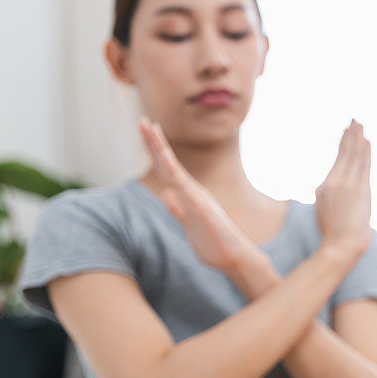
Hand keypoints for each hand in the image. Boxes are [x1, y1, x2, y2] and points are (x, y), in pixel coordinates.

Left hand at [139, 117, 258, 272]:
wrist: (234, 257)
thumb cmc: (214, 244)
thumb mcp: (189, 224)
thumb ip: (178, 209)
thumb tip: (166, 195)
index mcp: (189, 194)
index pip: (167, 169)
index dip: (155, 151)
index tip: (145, 132)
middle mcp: (193, 190)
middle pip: (168, 162)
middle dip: (154, 142)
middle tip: (142, 121)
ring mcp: (196, 196)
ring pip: (172, 168)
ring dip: (159, 148)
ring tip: (149, 128)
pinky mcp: (200, 205)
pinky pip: (183, 184)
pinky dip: (171, 169)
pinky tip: (162, 157)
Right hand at [315, 119, 372, 258]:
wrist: (340, 245)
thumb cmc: (332, 234)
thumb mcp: (323, 211)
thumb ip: (325, 195)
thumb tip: (323, 188)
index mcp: (324, 186)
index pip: (337, 159)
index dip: (343, 144)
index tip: (346, 132)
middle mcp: (335, 182)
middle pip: (345, 153)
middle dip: (350, 135)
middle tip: (354, 120)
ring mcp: (348, 185)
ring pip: (354, 156)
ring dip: (358, 138)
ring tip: (360, 124)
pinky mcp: (361, 190)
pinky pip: (363, 165)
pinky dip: (365, 151)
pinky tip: (367, 141)